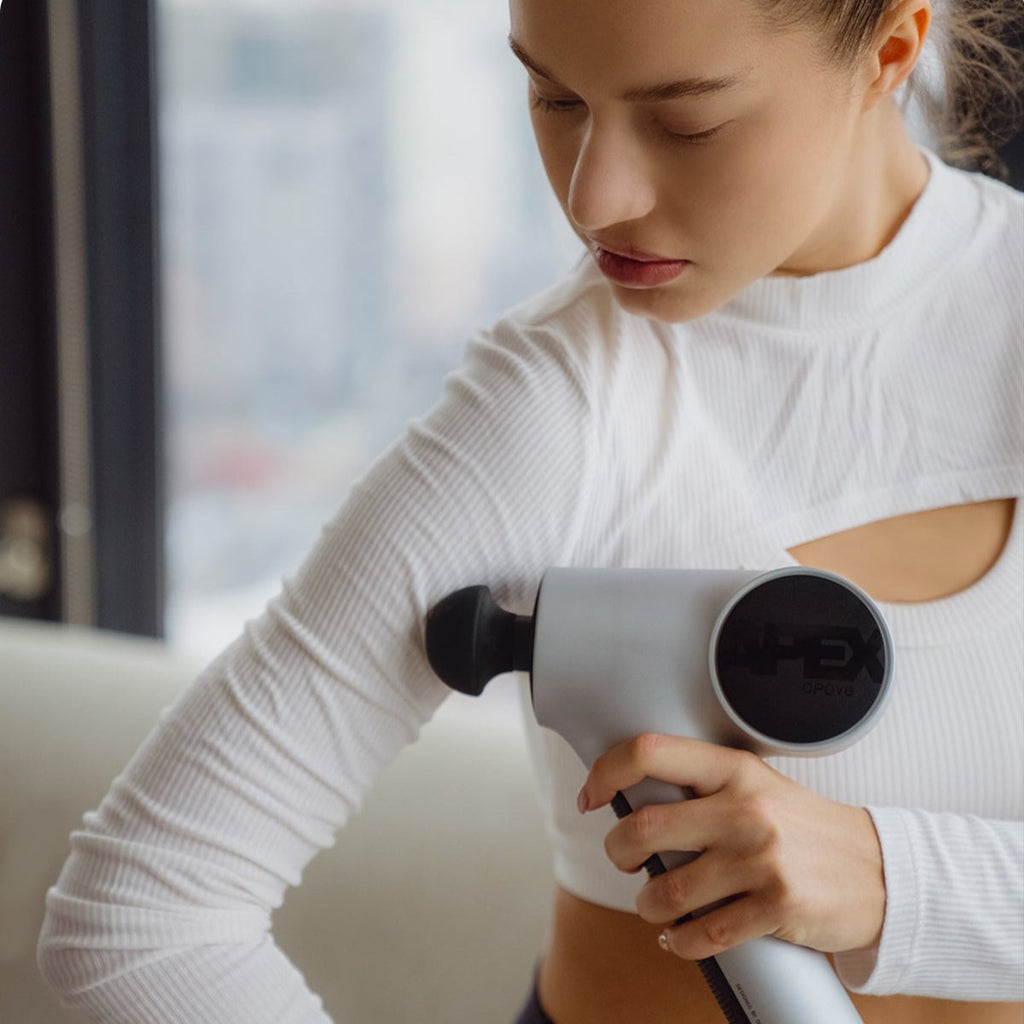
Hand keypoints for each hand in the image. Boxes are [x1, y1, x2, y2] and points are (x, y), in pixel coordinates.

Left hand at [577, 734, 885, 959]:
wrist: (882, 872)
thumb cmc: (807, 829)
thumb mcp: (758, 788)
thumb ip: (704, 788)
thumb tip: (634, 800)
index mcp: (735, 770)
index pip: (650, 752)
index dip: (606, 771)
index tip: (592, 794)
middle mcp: (744, 809)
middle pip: (643, 828)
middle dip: (618, 851)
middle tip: (623, 859)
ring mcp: (760, 859)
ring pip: (666, 889)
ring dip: (648, 904)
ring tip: (657, 903)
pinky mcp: (776, 907)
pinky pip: (702, 933)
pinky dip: (679, 941)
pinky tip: (680, 935)